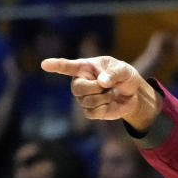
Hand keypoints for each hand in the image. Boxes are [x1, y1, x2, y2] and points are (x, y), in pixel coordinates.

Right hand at [40, 56, 159, 128]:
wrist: (133, 94)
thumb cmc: (124, 76)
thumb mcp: (124, 70)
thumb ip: (114, 74)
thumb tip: (102, 82)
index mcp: (85, 68)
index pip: (67, 66)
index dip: (56, 65)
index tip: (44, 64)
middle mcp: (79, 82)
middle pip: (77, 88)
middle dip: (97, 88)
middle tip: (108, 85)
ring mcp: (83, 98)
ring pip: (87, 101)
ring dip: (105, 98)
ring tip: (111, 93)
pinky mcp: (90, 111)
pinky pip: (91, 113)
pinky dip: (104, 108)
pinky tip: (109, 103)